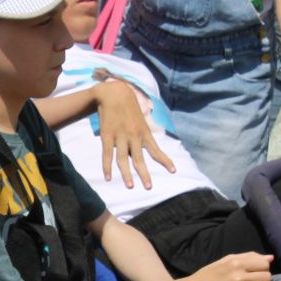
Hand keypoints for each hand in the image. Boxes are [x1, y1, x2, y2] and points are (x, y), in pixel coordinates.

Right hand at [91, 74, 173, 189]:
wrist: (113, 93)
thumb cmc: (128, 108)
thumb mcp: (140, 120)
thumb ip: (142, 135)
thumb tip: (147, 148)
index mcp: (144, 133)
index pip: (156, 150)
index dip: (165, 161)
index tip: (173, 171)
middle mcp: (133, 136)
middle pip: (139, 159)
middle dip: (144, 174)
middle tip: (148, 187)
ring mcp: (120, 137)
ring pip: (123, 160)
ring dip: (127, 174)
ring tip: (130, 186)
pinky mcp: (107, 136)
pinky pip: (107, 155)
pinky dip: (107, 167)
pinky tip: (108, 177)